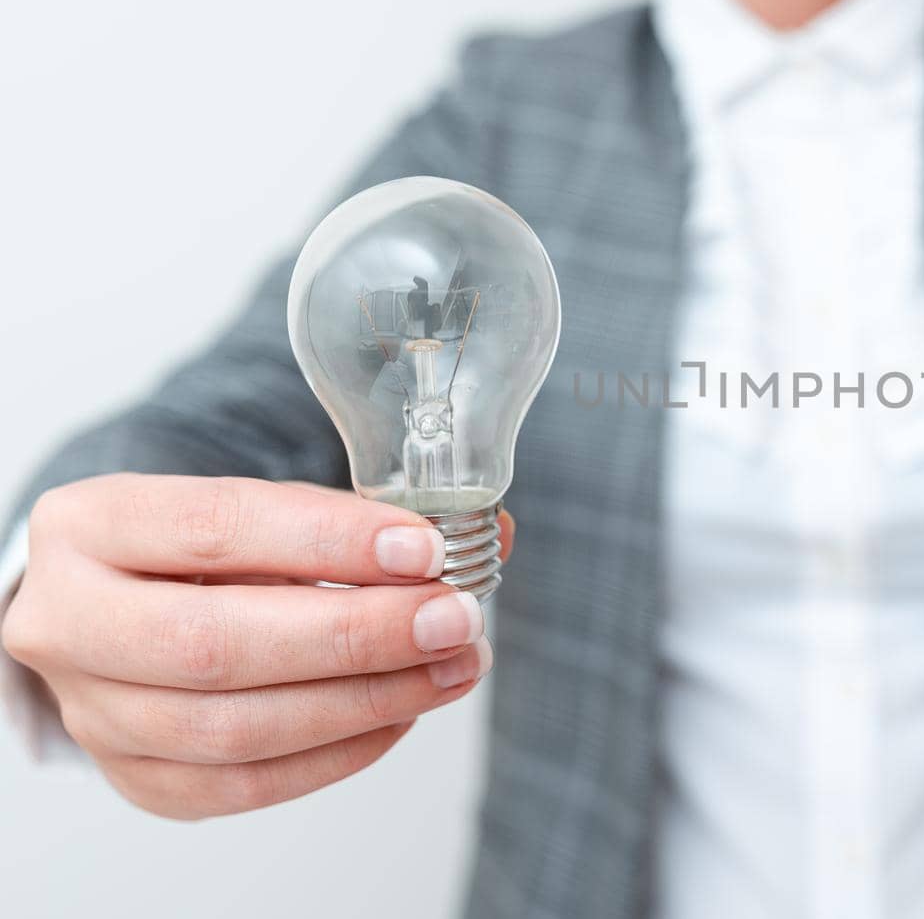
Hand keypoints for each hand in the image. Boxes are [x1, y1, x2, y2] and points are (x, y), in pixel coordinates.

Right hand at [1, 474, 511, 818]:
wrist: (121, 606)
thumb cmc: (203, 550)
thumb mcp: (262, 507)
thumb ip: (359, 522)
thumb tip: (487, 537)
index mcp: (92, 524)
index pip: (215, 529)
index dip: (328, 541)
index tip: (425, 550)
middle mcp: (68, 621)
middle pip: (217, 646)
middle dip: (356, 637)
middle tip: (455, 620)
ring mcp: (93, 711)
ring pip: (234, 729)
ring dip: (366, 701)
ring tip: (453, 667)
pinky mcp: (134, 776)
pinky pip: (246, 785)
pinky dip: (339, 751)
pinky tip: (401, 712)